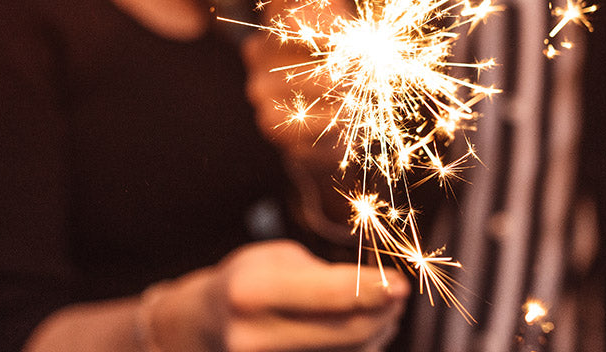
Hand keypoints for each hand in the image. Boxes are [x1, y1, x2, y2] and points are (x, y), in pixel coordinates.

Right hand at [150, 239, 406, 351]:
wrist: (202, 328)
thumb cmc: (246, 283)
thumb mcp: (277, 262)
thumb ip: (326, 277)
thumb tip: (387, 291)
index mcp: (250, 293)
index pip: (331, 296)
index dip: (376, 289)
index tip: (403, 283)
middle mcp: (253, 338)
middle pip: (348, 333)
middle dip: (383, 313)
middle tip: (398, 294)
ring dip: (376, 334)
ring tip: (376, 311)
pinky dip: (359, 349)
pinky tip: (361, 333)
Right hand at [241, 0, 350, 169]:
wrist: (330, 130)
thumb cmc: (338, 67)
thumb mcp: (340, 23)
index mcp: (280, 14)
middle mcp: (262, 43)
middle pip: (298, 23)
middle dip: (338, 37)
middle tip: (366, 54)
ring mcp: (260, 82)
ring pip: (315, 73)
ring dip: (348, 84)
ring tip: (358, 90)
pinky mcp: (270, 119)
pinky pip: (314, 112)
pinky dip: (339, 114)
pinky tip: (344, 114)